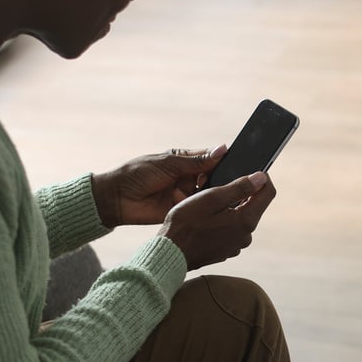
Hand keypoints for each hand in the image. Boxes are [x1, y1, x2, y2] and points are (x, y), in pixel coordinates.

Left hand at [91, 147, 226, 227]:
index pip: (213, 159)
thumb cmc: (138, 174)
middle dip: (223, 180)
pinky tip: (210, 208)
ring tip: (223, 195)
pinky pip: (199, 210)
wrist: (118, 199)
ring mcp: (187, 195)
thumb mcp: (169, 163)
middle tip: (236, 182)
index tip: (243, 163)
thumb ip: (196, 160)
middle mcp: (189, 178)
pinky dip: (203, 209)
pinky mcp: (183, 211)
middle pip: (215, 178)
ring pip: (209, 195)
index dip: (226, 160)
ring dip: (213, 195)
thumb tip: (223, 149)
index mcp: (186, 161)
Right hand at [161, 172, 275, 269]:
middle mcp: (246, 235)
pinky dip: (220, 220)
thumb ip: (239, 187)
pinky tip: (202, 219)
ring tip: (202, 203)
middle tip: (214, 186)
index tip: (251, 170)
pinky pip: (229, 229)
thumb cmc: (185, 225)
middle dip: (238, 192)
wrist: (170, 254)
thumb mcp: (211, 198)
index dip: (262, 178)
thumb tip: (261, 178)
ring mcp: (236, 245)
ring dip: (226, 207)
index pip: (268, 193)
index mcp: (246, 221)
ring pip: (238, 217)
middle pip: (252, 205)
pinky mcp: (226, 250)